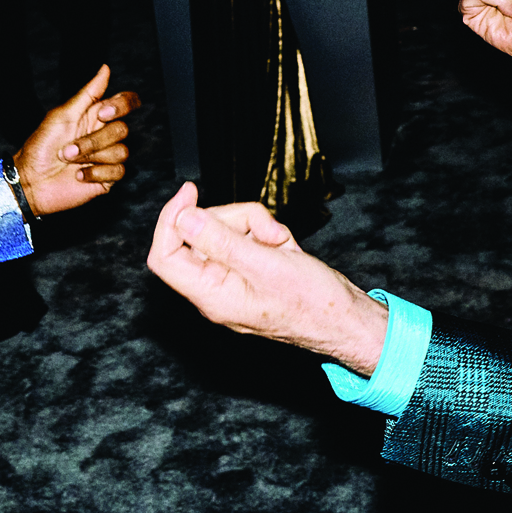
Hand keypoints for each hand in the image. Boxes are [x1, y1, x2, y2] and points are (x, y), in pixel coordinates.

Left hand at [13, 64, 142, 214]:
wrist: (32, 181)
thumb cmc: (41, 146)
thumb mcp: (62, 115)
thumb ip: (88, 93)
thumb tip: (106, 68)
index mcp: (95, 116)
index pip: (125, 102)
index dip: (123, 105)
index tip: (103, 113)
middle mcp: (104, 134)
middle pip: (122, 129)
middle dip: (93, 141)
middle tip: (68, 149)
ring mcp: (106, 157)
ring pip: (122, 151)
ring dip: (91, 157)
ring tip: (70, 162)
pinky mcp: (107, 178)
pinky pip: (119, 171)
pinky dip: (96, 173)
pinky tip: (79, 176)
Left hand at [146, 183, 388, 373]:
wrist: (346, 319)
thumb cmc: (313, 303)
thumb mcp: (266, 265)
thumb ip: (221, 242)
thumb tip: (182, 219)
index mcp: (210, 295)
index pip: (165, 255)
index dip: (171, 220)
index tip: (190, 193)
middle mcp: (215, 290)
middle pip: (199, 234)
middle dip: (234, 220)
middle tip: (265, 230)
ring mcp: (232, 280)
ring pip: (225, 231)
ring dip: (255, 226)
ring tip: (281, 243)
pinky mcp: (249, 271)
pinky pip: (245, 239)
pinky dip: (265, 235)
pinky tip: (285, 248)